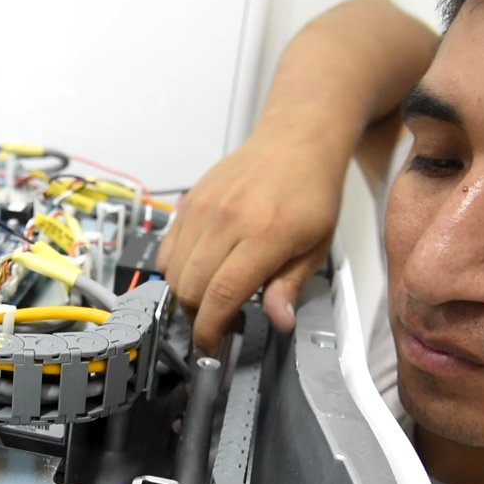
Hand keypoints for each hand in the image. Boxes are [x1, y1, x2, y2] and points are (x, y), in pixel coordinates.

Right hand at [155, 131, 340, 351]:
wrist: (296, 139)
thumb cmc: (310, 189)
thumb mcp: (316, 246)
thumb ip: (291, 285)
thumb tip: (279, 321)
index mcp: (264, 235)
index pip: (222, 295)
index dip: (211, 328)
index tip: (211, 344)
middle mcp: (228, 220)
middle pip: (191, 287)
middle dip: (198, 316)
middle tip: (215, 323)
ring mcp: (204, 208)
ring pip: (173, 271)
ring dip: (185, 295)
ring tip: (207, 298)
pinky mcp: (191, 200)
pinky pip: (167, 246)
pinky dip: (175, 268)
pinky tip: (196, 271)